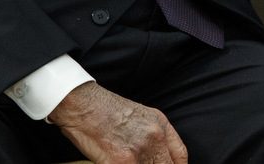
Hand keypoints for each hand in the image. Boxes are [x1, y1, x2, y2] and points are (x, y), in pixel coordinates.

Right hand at [48, 81, 187, 163]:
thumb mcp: (141, 115)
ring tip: (126, 161)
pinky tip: (114, 163)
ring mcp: (139, 152)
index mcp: (161, 125)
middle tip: (142, 163)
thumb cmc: (106, 110)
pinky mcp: (121, 162)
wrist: (83, 105)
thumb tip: (158, 156)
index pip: (180, 156)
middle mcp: (154, 138)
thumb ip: (154, 135)